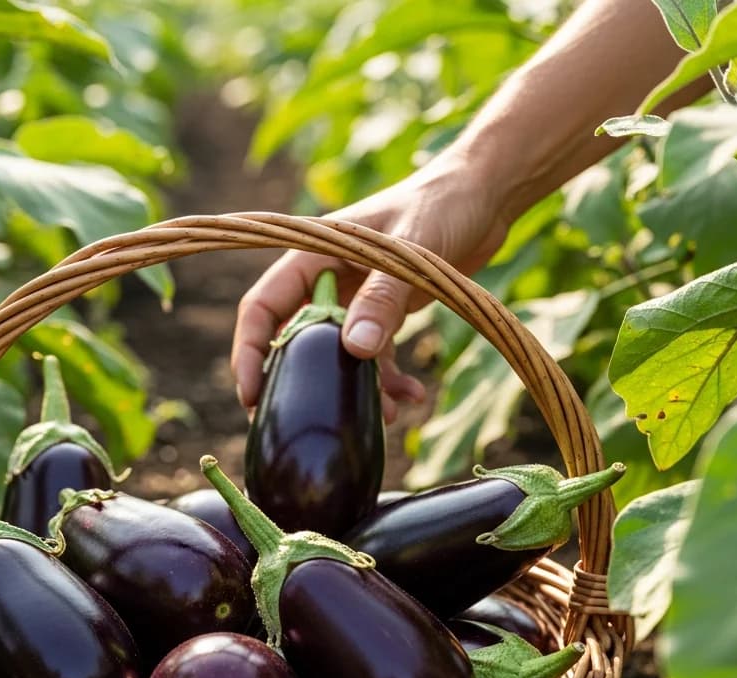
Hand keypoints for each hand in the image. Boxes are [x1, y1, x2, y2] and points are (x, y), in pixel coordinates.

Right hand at [232, 155, 510, 421]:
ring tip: (383, 417)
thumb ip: (381, 299)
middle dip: (301, 383)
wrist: (485, 195)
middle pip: (295, 339)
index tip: (251, 394)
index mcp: (312, 254)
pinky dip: (389, 381)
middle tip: (299, 423)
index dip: (251, 350)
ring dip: (355, 390)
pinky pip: (375, 358)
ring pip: (337, 357)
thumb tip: (354, 351)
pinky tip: (412, 397)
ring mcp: (354, 298)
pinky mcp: (383, 313)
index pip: (263, 306)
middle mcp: (326, 278)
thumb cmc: (441, 205)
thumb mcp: (408, 250)